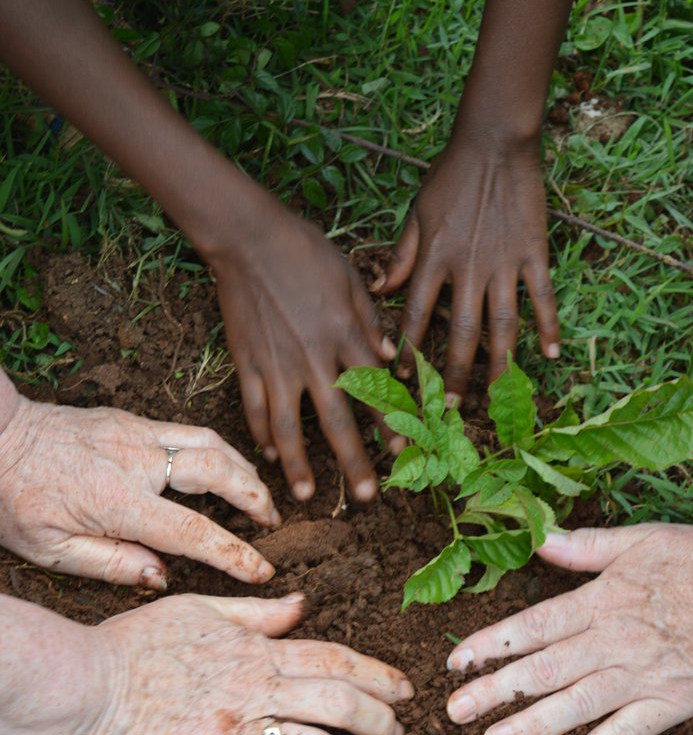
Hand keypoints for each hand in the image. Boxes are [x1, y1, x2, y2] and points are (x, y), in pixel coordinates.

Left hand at [0, 392, 279, 587]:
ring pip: (210, 443)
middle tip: (273, 520)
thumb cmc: (14, 497)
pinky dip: (216, 448)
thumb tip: (161, 576)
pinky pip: (188, 430)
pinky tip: (222, 464)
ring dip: (242, 467)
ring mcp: (137, 433)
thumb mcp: (50, 549)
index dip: (234, 555)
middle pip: (218, 472)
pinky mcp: (131, 419)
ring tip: (258, 491)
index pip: (194, 533)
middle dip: (254, 497)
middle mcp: (139, 461)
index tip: (261, 570)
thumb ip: (111, 565)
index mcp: (120, 501)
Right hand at [12, 592, 413, 734]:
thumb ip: (257, 611)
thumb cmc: (139, 642)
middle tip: (399, 733)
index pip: (334, 659)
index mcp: (254, 653)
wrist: (87, 684)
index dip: (377, 673)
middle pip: (337, 703)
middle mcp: (252, 692)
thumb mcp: (201, 608)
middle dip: (379, 720)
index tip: (404, 688)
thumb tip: (303, 604)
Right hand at [211, 196, 396, 501]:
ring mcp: (277, 363)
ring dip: (299, 463)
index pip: (376, 391)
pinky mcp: (247, 361)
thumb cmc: (305, 251)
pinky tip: (268, 454)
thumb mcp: (351, 279)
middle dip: (353, 461)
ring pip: (289, 425)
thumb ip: (372, 322)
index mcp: (346, 335)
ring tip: (307, 493)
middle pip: (337, 420)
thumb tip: (394, 359)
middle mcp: (314, 357)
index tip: (403, 454)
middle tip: (365, 495)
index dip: (391, 426)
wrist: (249, 238)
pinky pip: (254, 406)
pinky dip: (260, 433)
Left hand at [377, 134, 559, 402]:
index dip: (407, 349)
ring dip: (499, 364)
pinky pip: (542, 297)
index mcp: (434, 258)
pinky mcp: (534, 254)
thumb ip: (401, 256)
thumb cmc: (450, 175)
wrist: (494, 142)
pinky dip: (547, 326)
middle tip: (449, 406)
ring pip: (502, 324)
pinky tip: (549, 355)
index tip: (401, 379)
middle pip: (459, 332)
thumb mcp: (416, 213)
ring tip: (500, 397)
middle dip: (453, 373)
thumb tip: (378, 291)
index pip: (415, 315)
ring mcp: (504, 263)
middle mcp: (467, 268)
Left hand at [446, 523, 692, 734]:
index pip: (533, 625)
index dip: (491, 643)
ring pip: (575, 706)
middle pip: (544, 671)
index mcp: (601, 601)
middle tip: (453, 713)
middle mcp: (612, 642)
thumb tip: (538, 539)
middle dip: (495, 691)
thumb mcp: (640, 539)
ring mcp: (640, 677)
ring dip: (531, 726)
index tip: (456, 660)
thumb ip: (585, 546)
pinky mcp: (670, 704)